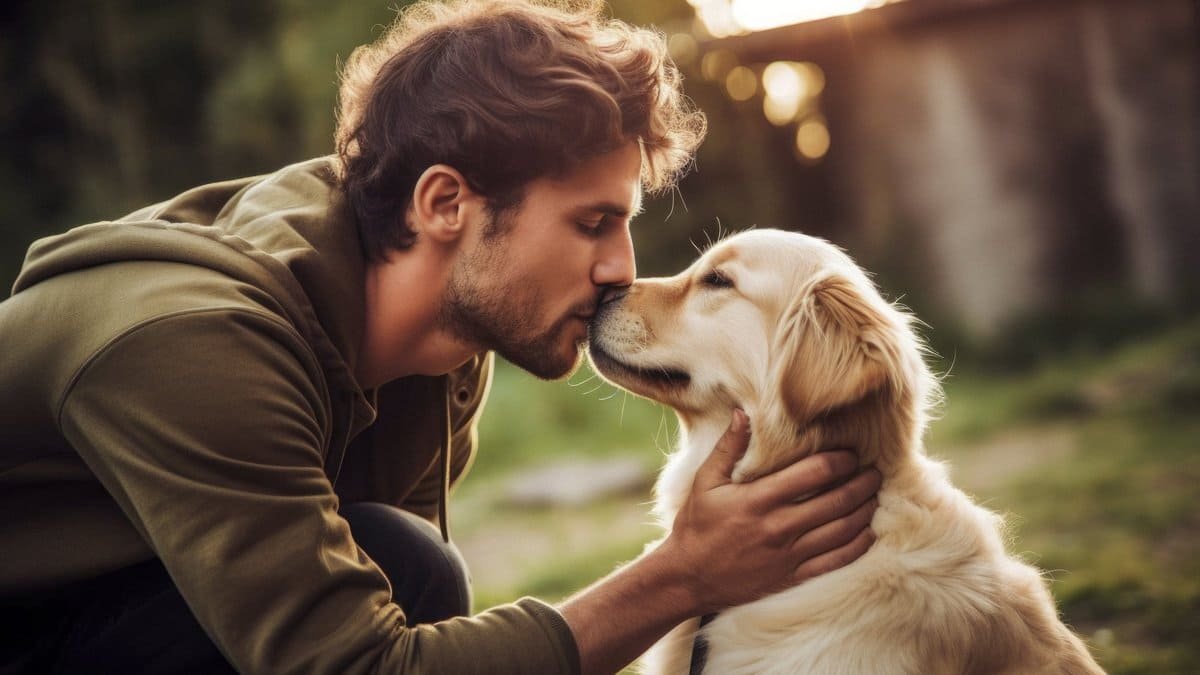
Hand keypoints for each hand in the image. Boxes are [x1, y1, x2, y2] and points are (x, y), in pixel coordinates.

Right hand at [660, 409, 880, 612]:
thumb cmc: (696, 526)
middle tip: (876, 472)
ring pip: (842, 531)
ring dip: (864, 511)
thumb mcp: (705, 482)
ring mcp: (788, 555)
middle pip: (836, 501)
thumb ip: (728, 447)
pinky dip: (857, 546)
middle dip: (862, 484)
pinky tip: (867, 533)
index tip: (852, 453)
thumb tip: (743, 413)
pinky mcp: (792, 577)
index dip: (840, 461)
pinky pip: (835, 562)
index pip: (814, 473)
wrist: (688, 578)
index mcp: (759, 499)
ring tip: (875, 497)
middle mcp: (778, 527)